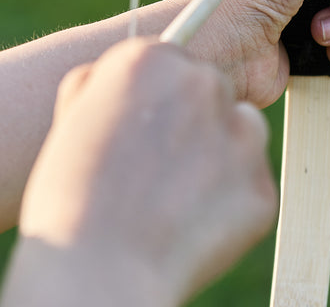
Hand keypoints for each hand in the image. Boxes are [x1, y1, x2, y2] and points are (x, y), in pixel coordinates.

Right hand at [0, 40, 276, 306]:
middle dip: (191, 122)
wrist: (94, 271)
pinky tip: (190, 225)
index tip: (145, 128)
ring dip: (219, 152)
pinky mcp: (260, 183)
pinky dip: (229, 202)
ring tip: (175, 197)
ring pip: (241, 128)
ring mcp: (239, 131)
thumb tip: (128, 79)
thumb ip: (105, 85)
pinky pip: (249, 183)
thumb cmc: (70, 197)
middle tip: (157, 169)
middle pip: (210, 90)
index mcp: (151, 59)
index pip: (171, 61)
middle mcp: (202, 82)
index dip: (158, 99)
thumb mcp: (72, 118)